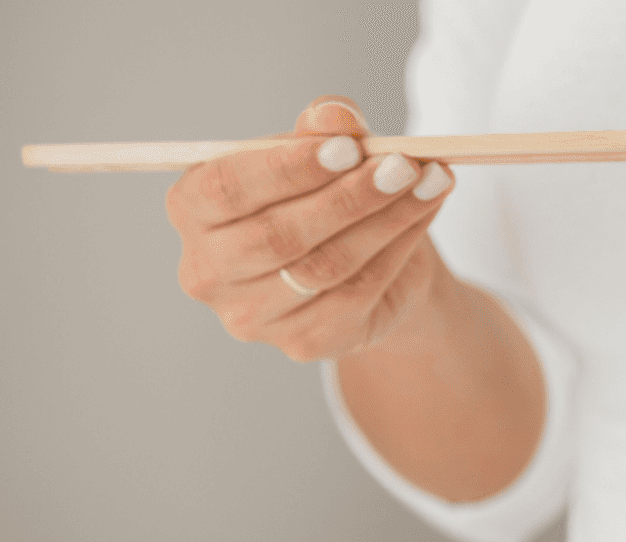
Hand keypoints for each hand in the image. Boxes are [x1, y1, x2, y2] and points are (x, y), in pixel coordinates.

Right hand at [166, 95, 456, 361]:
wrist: (366, 266)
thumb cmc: (326, 197)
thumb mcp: (323, 153)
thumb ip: (322, 129)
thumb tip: (335, 114)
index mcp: (193, 209)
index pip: (227, 188)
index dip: (289, 168)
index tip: (348, 147)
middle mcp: (208, 270)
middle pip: (279, 234)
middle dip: (350, 196)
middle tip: (403, 166)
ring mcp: (251, 315)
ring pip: (326, 265)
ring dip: (387, 219)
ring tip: (430, 181)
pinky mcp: (302, 342)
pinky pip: (357, 293)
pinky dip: (399, 249)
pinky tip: (425, 214)